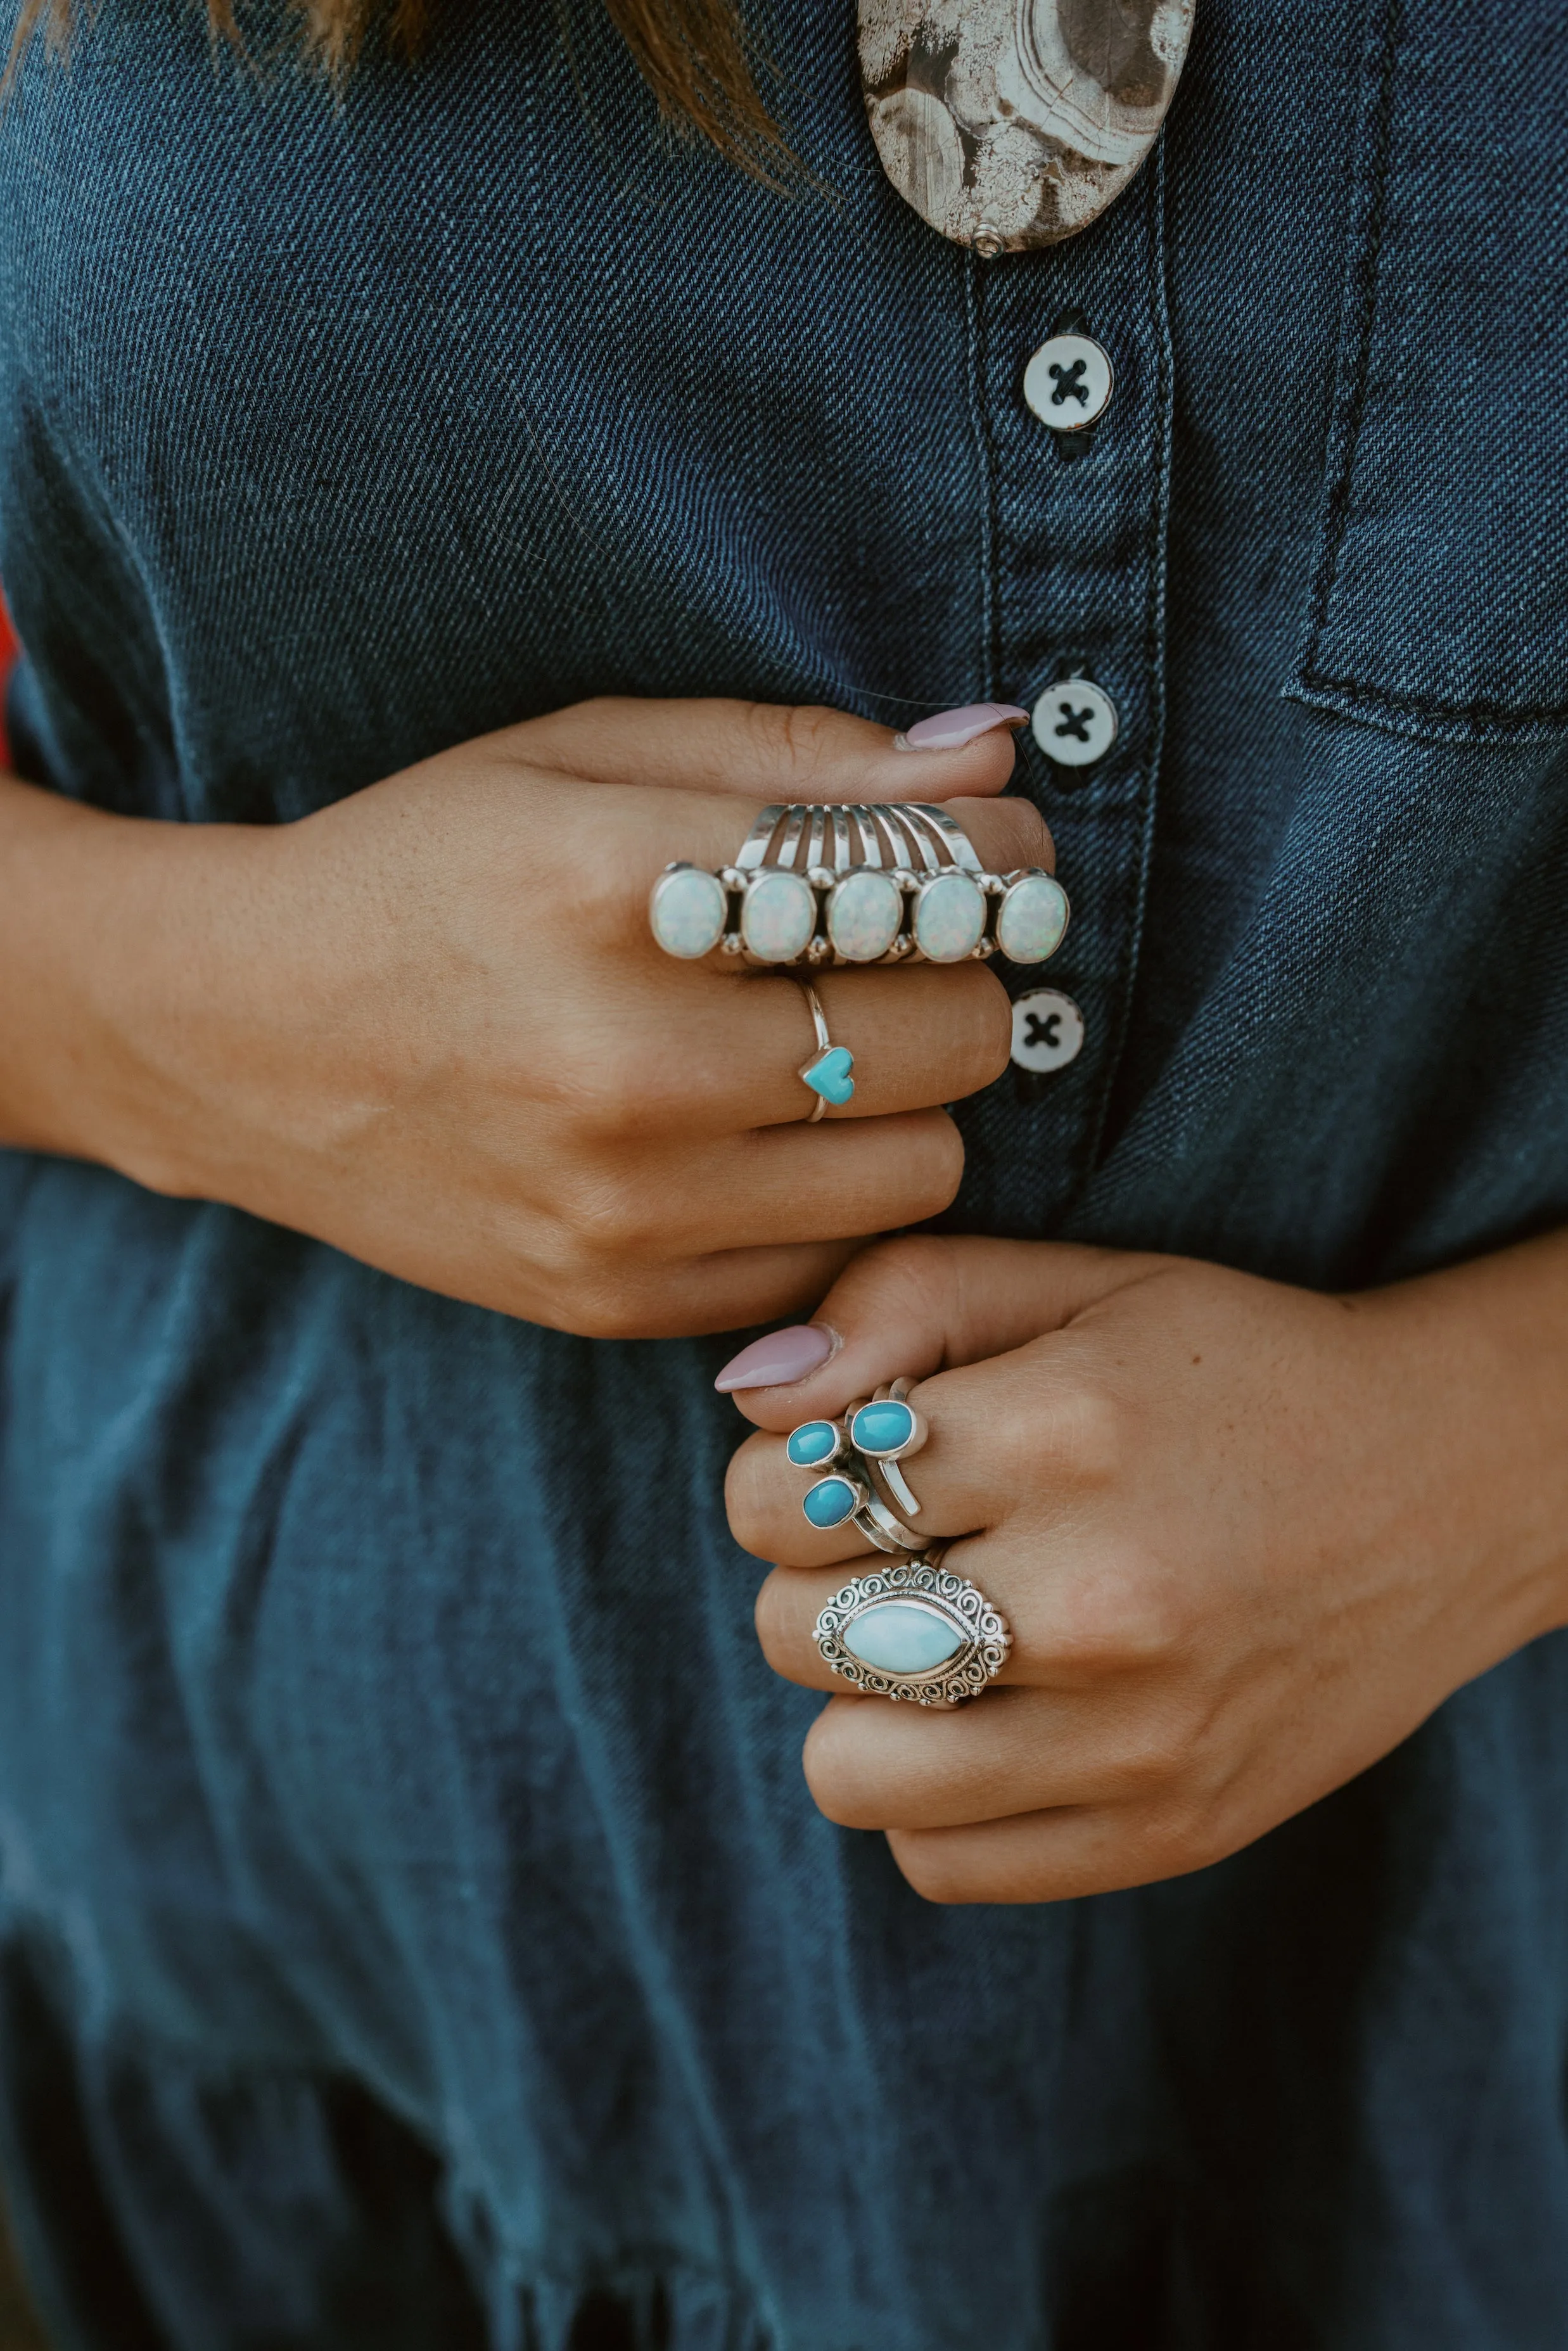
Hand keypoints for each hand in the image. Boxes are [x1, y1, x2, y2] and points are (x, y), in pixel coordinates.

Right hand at [0, 699, 1049, 1335]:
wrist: (239, 1034)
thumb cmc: (426, 867)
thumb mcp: (585, 756)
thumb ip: (798, 756)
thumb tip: (994, 761)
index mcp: (613, 884)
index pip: (920, 880)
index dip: (997, 860)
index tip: (994, 853)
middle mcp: (624, 1060)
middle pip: (956, 1038)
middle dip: (959, 983)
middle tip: (903, 957)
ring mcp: (620, 1204)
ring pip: (925, 1169)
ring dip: (910, 1104)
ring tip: (820, 1050)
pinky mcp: (612, 1300)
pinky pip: (834, 1259)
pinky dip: (829, 1197)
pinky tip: (755, 1138)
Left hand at [724, 1233, 1567, 1900]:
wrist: (1448, 1488)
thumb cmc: (1232, 1372)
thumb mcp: (1074, 1279)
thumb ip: (894, 1303)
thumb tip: (748, 1395)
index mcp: (1063, 1434)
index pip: (781, 1494)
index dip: (785, 1474)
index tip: (853, 1467)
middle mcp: (1098, 1597)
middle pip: (790, 1630)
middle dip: (814, 1582)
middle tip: (905, 1550)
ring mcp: (1135, 1737)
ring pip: (845, 1769)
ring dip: (863, 1702)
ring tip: (942, 1637)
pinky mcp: (1166, 1833)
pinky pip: (938, 1860)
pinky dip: (936, 1799)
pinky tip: (1000, 1716)